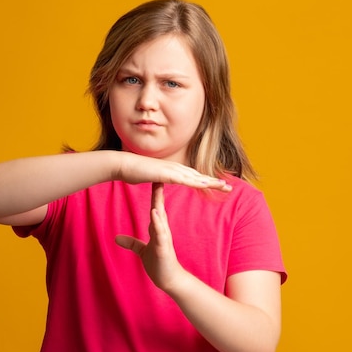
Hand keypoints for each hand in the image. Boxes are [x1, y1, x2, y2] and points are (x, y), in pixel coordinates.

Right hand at [114, 152, 231, 191]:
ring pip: (195, 177)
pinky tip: (205, 185)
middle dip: (214, 182)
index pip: (193, 176)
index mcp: (172, 170)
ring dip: (210, 182)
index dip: (206, 181)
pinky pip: (184, 179)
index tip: (217, 186)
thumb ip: (157, 179)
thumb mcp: (150, 177)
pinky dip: (196, 182)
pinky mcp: (165, 173)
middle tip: (229, 187)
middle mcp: (175, 168)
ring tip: (224, 186)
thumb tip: (158, 181)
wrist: (123, 164)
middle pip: (199, 176)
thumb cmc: (134, 171)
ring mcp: (171, 169)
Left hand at [115, 182, 187, 291]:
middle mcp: (162, 231)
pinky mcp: (164, 248)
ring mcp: (164, 239)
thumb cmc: (159, 263)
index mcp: (158, 229)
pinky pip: (161, 234)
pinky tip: (155, 215)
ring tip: (157, 191)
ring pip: (161, 219)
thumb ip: (132, 243)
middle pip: (159, 208)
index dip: (155, 195)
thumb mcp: (142, 251)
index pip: (156, 209)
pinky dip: (158, 224)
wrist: (170, 280)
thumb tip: (117, 238)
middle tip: (158, 176)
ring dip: (158, 205)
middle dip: (158, 193)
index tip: (154, 179)